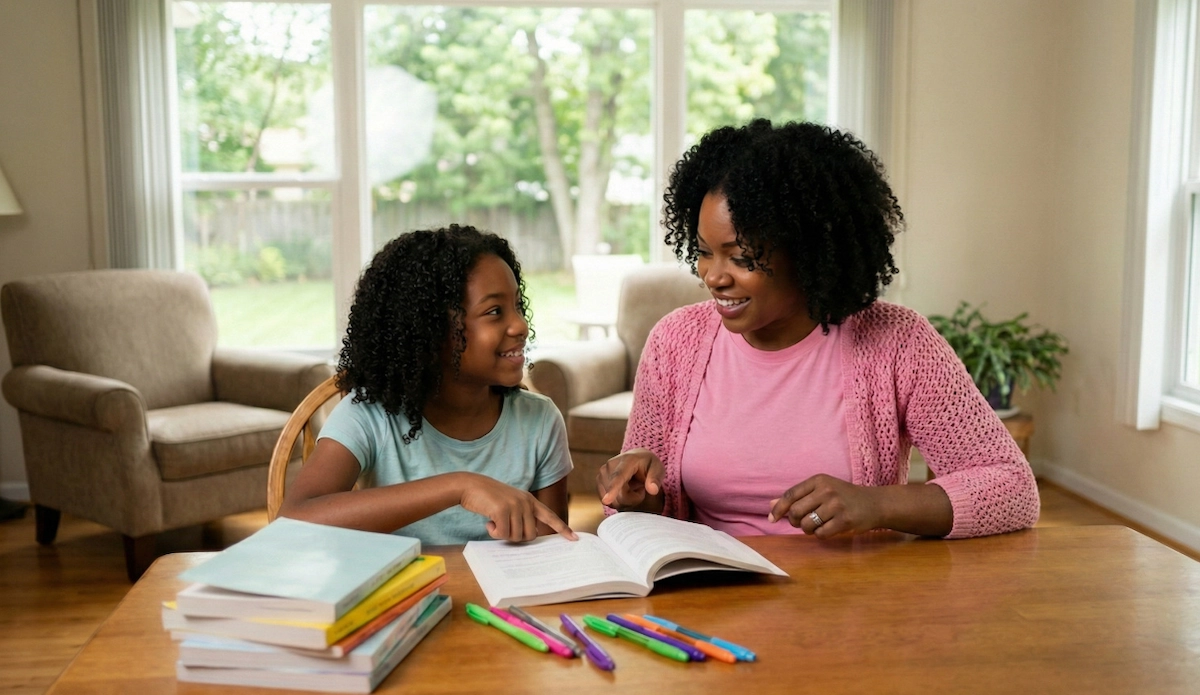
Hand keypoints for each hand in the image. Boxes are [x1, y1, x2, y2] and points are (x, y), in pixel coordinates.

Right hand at [459, 474, 576, 541]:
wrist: (470, 485)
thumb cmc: (488, 498)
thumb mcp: (510, 502)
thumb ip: (522, 515)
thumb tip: (529, 535)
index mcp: (529, 500)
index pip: (550, 516)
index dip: (562, 528)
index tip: (574, 538)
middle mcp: (525, 502)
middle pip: (531, 535)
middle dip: (517, 537)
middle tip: (503, 528)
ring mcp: (514, 505)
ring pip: (516, 536)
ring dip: (503, 534)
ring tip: (494, 522)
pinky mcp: (502, 510)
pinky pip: (502, 534)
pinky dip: (494, 533)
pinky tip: (488, 522)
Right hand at [596, 448, 664, 512]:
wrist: (636, 459)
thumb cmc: (648, 465)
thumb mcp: (657, 469)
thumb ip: (655, 479)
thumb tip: (653, 490)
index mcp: (627, 460)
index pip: (618, 477)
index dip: (612, 489)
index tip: (606, 501)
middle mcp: (610, 465)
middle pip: (619, 495)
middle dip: (633, 498)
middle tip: (641, 488)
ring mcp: (602, 473)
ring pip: (613, 501)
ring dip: (625, 500)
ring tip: (632, 488)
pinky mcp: (598, 481)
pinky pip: (607, 502)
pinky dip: (617, 501)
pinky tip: (623, 491)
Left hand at [767, 474, 883, 537]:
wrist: (874, 503)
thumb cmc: (844, 496)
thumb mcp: (821, 490)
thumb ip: (797, 497)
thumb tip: (771, 505)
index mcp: (818, 480)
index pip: (790, 494)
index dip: (778, 508)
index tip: (772, 519)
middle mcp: (827, 490)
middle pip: (796, 512)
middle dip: (795, 521)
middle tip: (803, 522)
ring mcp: (836, 505)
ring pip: (807, 525)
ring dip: (808, 529)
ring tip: (817, 525)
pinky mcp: (845, 520)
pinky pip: (821, 534)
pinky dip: (820, 535)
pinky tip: (828, 529)